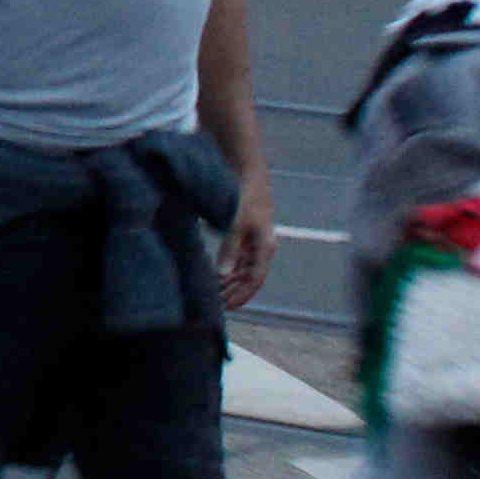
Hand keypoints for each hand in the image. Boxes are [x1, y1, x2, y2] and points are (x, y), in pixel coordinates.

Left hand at [219, 181, 279, 314]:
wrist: (246, 171)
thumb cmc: (245, 196)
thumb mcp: (236, 224)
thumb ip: (230, 249)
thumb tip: (223, 275)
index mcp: (265, 247)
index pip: (255, 279)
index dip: (243, 294)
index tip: (229, 307)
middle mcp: (260, 247)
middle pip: (248, 277)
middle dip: (233, 291)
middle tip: (216, 305)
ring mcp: (252, 241)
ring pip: (241, 268)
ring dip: (229, 281)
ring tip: (214, 294)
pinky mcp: (242, 233)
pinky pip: (235, 257)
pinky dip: (226, 267)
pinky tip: (215, 275)